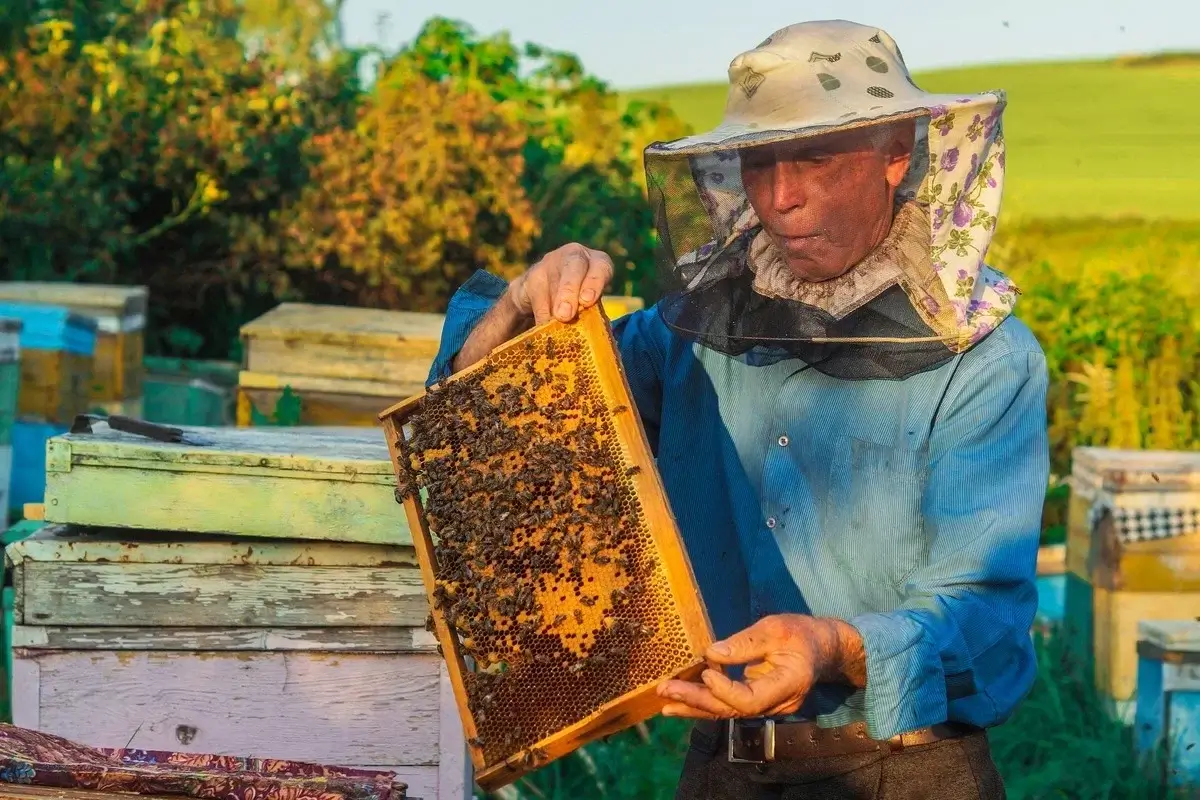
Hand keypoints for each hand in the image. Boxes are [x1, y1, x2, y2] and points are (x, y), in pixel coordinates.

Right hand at [508, 243, 613, 324]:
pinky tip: (544, 327)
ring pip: (553, 283)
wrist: (542, 291)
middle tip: (565, 315)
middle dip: (569, 291)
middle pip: (574, 267)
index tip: (588, 301)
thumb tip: (593, 338)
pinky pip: (537, 296)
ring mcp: (552, 262)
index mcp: (597, 262)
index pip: (601, 266)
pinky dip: (541, 314)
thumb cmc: (578, 300)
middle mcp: (575, 256)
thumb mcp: (590, 303)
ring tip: (553, 325)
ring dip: (553, 306)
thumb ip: (593, 312)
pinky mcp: (532, 275)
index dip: (595, 282)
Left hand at [656, 615, 863, 719]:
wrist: (821, 648)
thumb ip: (746, 643)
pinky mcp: (758, 702)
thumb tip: (711, 653)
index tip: (707, 671)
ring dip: (695, 706)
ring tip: (665, 701)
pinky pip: (729, 706)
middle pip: (734, 710)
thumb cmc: (801, 633)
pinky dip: (705, 702)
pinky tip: (681, 700)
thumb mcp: (776, 628)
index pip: (752, 700)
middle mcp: (778, 703)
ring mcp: (768, 707)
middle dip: (698, 701)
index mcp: (789, 684)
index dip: (726, 690)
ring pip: (728, 712)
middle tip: (667, 692)